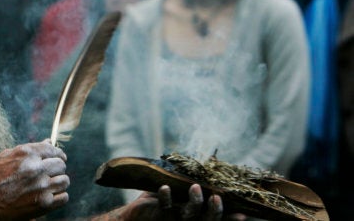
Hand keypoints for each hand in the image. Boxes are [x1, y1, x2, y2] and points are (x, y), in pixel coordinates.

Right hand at [0, 140, 69, 219]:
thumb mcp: (6, 158)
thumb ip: (30, 149)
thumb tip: (49, 141)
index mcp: (26, 154)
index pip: (53, 150)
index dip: (58, 154)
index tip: (60, 158)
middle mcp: (36, 168)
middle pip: (61, 165)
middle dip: (57, 168)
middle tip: (51, 173)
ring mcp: (41, 186)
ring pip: (65, 181)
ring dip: (58, 183)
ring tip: (49, 185)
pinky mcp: (43, 203)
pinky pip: (64, 197)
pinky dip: (59, 197)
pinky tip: (50, 196)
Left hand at [95, 184, 245, 219]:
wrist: (134, 215)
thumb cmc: (161, 201)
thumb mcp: (180, 190)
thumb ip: (195, 181)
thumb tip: (211, 163)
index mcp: (197, 217)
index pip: (217, 220)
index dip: (230, 219)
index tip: (243, 215)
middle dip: (215, 211)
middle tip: (216, 197)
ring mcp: (174, 220)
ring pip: (189, 216)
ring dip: (194, 202)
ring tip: (194, 186)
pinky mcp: (159, 216)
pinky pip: (164, 208)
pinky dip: (165, 197)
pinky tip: (165, 188)